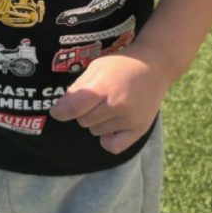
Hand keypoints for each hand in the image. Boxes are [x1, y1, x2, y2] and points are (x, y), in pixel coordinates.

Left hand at [48, 53, 168, 154]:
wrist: (154, 66)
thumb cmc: (121, 65)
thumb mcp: (97, 67)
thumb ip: (78, 87)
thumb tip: (60, 109)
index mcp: (105, 87)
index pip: (74, 108)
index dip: (60, 111)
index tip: (57, 111)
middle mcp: (118, 105)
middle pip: (84, 121)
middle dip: (84, 112)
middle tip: (96, 99)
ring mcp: (130, 119)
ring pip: (96, 132)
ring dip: (97, 122)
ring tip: (110, 106)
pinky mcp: (140, 129)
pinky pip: (114, 147)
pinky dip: (108, 139)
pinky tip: (111, 125)